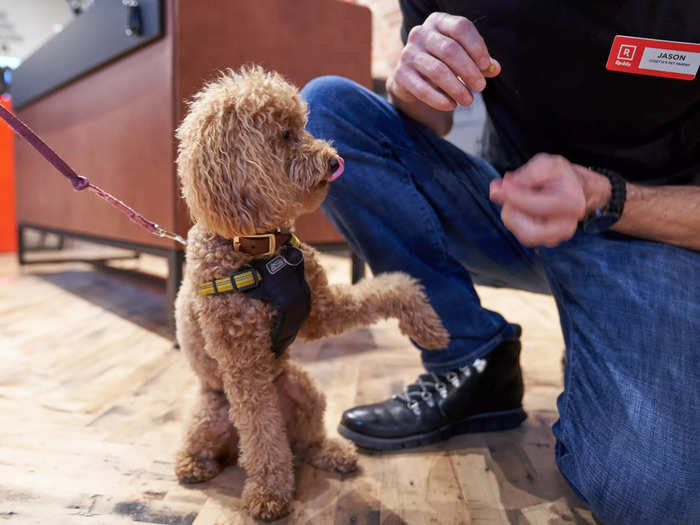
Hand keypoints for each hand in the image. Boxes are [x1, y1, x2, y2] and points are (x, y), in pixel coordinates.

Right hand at [387, 12, 500, 110]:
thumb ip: (481, 62)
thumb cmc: (445, 62)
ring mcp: (408, 53)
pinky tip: (452, 105)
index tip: (486, 66)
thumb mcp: (464, 57)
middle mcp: (420, 33)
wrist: (414, 77)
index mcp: (438, 21)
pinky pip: (423, 89)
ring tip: (469, 100)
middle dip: (469, 71)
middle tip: (481, 87)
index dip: (476, 47)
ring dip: (456, 88)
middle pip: (450, 50)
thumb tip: (494, 69)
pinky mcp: (401, 74)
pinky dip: (440, 100)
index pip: (461, 27)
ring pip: (437, 71)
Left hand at [489, 154, 609, 247]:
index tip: (504, 184)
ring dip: (514, 216)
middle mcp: (567, 226)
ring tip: (516, 197)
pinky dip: (517, 221)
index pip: (536, 207)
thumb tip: (496, 191)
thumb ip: (522, 177)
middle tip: (508, 193)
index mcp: (572, 204)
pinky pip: (524, 236)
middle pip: (529, 232)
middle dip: (513, 212)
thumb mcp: (545, 165)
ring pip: (525, 236)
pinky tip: (521, 206)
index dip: (514, 195)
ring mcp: (558, 237)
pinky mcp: (548, 241)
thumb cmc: (561, 175)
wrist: (577, 188)